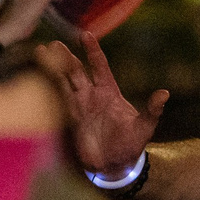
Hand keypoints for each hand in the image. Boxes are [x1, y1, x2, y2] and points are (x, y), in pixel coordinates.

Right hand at [31, 28, 164, 174]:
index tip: (85, 34)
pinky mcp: (67, 119)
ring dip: (51, 69)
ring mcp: (77, 106)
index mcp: (108, 91)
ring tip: (40, 53)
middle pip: (75, 70)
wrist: (114, 165)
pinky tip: (34, 79)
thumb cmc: (131, 144)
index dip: (92, 50)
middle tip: (54, 45)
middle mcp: (90, 95)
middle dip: (65, 57)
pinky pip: (55, 102)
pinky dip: (45, 90)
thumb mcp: (144, 127)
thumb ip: (152, 110)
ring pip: (61, 82)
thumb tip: (165, 94)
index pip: (99, 66)